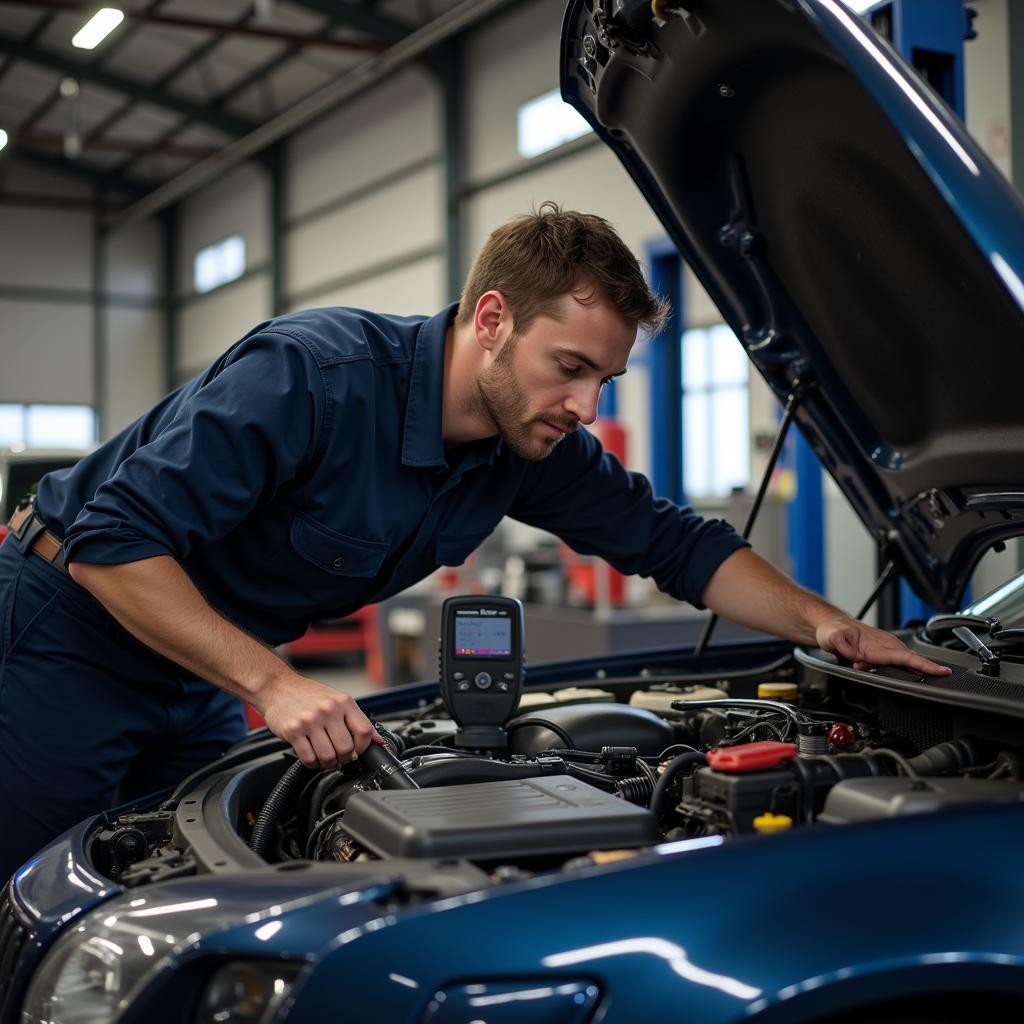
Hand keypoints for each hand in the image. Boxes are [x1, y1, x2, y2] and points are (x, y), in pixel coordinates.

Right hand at [257, 674, 384, 767]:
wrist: (278, 687)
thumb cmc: (309, 695)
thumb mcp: (337, 700)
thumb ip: (357, 720)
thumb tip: (379, 741)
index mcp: (343, 702)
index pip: (364, 731)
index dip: (363, 747)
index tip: (357, 750)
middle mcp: (328, 710)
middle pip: (346, 748)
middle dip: (344, 758)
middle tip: (338, 755)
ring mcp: (310, 721)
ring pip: (328, 757)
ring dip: (327, 762)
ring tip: (324, 755)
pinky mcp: (293, 731)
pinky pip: (308, 758)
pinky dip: (312, 763)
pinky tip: (311, 754)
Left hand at [815, 616, 951, 676]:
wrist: (831, 625)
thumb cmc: (833, 630)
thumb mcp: (832, 637)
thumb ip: (842, 645)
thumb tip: (854, 656)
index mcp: (876, 644)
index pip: (904, 656)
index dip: (922, 665)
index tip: (939, 671)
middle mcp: (884, 644)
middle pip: (911, 659)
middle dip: (928, 668)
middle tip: (942, 676)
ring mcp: (885, 647)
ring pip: (906, 660)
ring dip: (914, 669)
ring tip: (918, 673)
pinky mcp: (883, 650)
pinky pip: (898, 660)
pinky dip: (904, 667)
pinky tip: (900, 672)